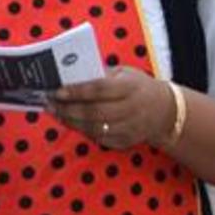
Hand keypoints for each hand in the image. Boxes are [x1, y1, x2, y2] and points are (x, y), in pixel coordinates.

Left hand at [49, 68, 172, 149]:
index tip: (56, 91)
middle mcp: (132, 109)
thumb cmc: (137, 87)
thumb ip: (99, 74)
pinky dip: (83, 131)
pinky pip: (100, 138)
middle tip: (49, 104)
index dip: (76, 91)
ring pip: (95, 128)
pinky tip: (71, 122)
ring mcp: (131, 128)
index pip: (100, 89)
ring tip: (55, 113)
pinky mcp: (127, 142)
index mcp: (131, 87)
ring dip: (71, 122)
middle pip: (95, 112)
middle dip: (68, 109)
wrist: (165, 111)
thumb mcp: (124, 73)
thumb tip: (69, 75)